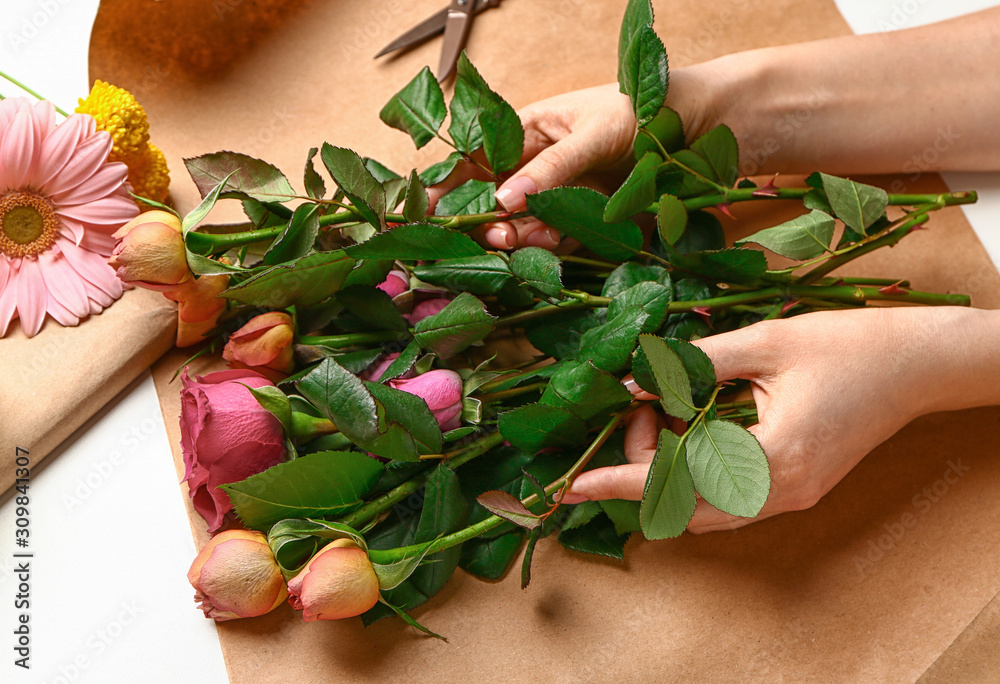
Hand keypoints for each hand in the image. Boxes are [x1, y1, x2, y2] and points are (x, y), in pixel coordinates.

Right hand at [427, 83, 636, 249]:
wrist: (703, 128)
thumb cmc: (646, 110)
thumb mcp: (596, 132)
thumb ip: (553, 167)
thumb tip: (505, 200)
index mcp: (528, 132)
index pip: (474, 159)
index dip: (447, 185)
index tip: (427, 211)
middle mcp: (536, 167)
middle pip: (492, 202)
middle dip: (486, 221)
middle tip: (493, 235)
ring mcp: (558, 197)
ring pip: (521, 227)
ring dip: (520, 238)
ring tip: (530, 238)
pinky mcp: (583, 223)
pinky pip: (556, 241)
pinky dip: (552, 247)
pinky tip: (555, 242)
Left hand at [563, 307, 999, 532]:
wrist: (918, 364)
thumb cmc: (848, 345)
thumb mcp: (764, 342)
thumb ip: (692, 363)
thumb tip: (631, 380)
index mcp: (774, 460)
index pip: (675, 484)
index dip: (617, 482)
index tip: (570, 486)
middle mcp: (780, 493)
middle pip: (682, 504)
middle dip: (643, 461)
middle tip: (640, 402)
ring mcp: (790, 497)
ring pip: (703, 507)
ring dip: (668, 468)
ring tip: (660, 411)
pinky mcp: (794, 488)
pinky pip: (726, 498)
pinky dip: (694, 470)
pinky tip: (688, 425)